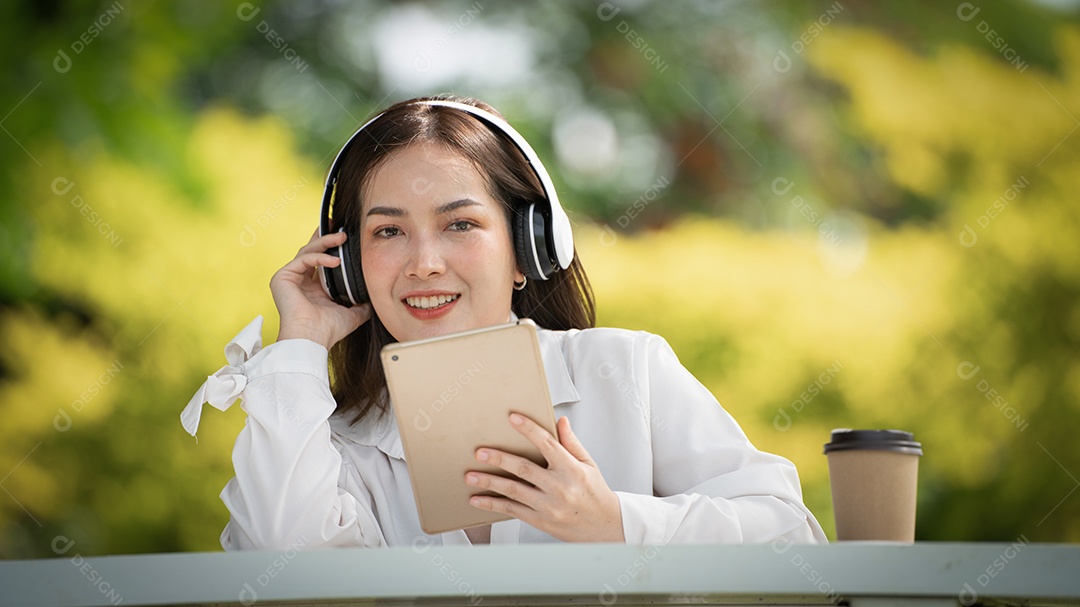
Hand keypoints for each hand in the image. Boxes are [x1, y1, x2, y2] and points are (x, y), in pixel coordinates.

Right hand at [271, 228, 370, 349]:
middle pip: (311, 250)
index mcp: (313, 288)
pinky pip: (304, 259)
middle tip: (338, 226)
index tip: (344, 236)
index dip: (331, 246)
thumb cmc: (329, 330)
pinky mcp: (282, 277)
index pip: (321, 260)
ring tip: (342, 237)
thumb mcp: (353, 313)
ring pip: (307, 251)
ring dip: (325, 242)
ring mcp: (290, 278)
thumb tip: (375, 295)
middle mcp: (300, 281)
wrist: (313, 340)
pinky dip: (320, 257)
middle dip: (325, 236)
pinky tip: (335, 261)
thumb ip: (362, 302)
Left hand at [465, 414, 624, 542]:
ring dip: (489, 482)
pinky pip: (513, 510)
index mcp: (571, 469)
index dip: (529, 429)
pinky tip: (478, 499)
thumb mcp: (588, 464)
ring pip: (513, 491)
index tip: (512, 418)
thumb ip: (571, 443)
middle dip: (499, 459)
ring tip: (470, 475)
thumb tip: (560, 421)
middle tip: (480, 452)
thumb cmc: (594, 492)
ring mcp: (549, 506)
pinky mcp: (541, 521)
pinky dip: (494, 504)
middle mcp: (559, 487)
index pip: (547, 444)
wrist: (604, 526)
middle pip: (524, 469)